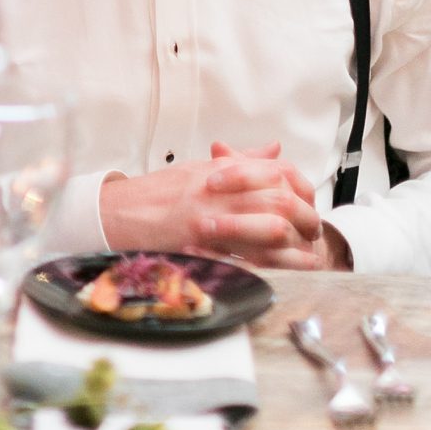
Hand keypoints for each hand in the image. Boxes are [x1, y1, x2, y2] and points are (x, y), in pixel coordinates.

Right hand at [99, 140, 323, 270]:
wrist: (116, 214)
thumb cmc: (157, 194)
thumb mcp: (198, 168)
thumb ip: (241, 162)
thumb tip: (275, 150)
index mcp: (219, 172)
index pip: (276, 174)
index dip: (301, 192)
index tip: (308, 207)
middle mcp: (217, 193)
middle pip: (280, 202)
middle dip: (306, 221)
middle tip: (314, 235)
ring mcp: (209, 222)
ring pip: (270, 233)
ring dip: (296, 250)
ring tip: (308, 260)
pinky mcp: (200, 251)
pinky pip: (245, 264)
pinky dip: (271, 272)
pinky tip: (284, 279)